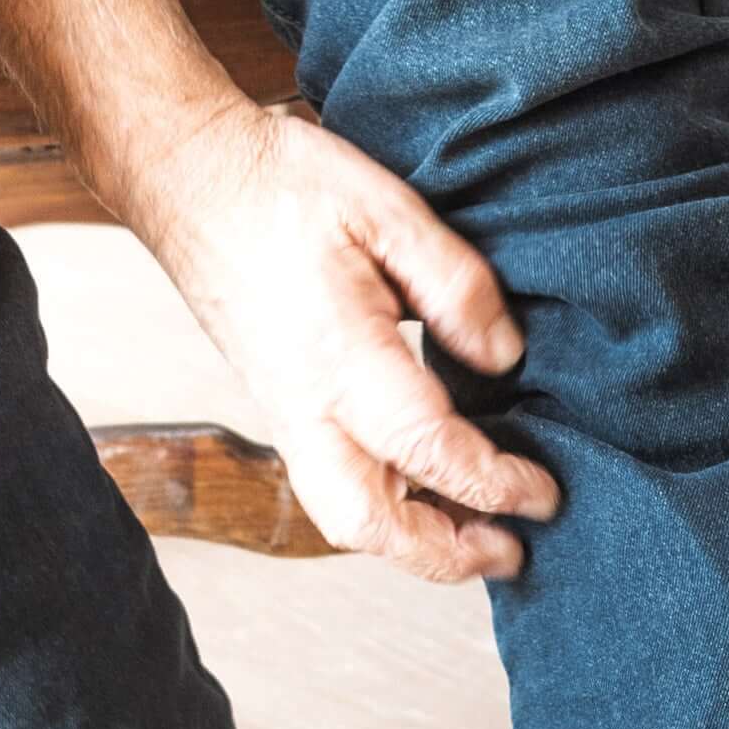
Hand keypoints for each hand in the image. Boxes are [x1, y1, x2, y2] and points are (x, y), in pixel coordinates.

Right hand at [130, 100, 559, 582]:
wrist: (186, 175)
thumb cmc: (278, 185)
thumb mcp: (387, 206)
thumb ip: (456, 284)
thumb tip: (503, 356)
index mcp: (337, 355)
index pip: (427, 449)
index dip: (492, 484)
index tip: (542, 495)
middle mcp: (305, 406)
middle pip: (370, 523)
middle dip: (446, 553)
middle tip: (512, 550)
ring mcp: (286, 419)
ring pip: (348, 522)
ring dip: (419, 547)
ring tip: (484, 538)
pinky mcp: (282, 417)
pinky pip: (335, 494)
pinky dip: (390, 519)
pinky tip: (435, 505)